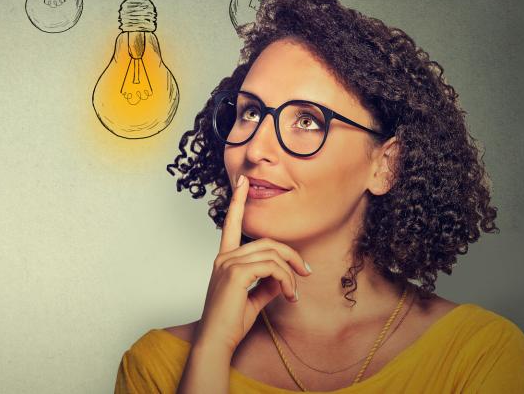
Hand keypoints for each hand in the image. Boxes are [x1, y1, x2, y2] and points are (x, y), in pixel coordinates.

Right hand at [193, 174, 312, 354]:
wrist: (217, 342)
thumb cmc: (231, 323)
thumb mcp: (254, 298)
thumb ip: (268, 283)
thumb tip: (284, 278)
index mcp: (225, 259)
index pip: (231, 224)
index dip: (238, 201)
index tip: (243, 182)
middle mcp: (224, 257)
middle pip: (267, 242)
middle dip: (291, 255)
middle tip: (306, 273)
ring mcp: (228, 264)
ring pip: (272, 254)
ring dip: (290, 273)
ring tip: (294, 293)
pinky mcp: (236, 274)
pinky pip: (271, 267)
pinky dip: (285, 280)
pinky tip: (288, 295)